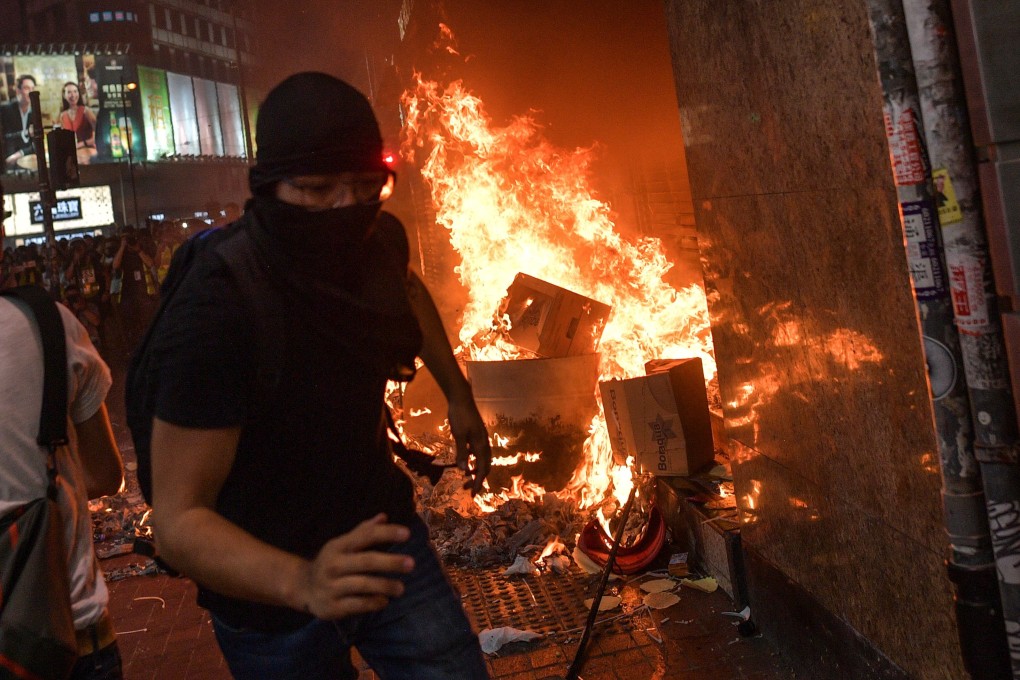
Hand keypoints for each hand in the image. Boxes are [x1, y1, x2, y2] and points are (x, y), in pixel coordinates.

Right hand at [297, 514, 413, 619]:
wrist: (303, 587)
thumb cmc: (332, 562)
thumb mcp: (343, 544)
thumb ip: (363, 532)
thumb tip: (384, 516)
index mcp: (338, 546)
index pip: (365, 536)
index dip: (386, 533)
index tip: (407, 534)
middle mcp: (334, 564)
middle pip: (367, 561)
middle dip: (390, 562)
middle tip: (411, 563)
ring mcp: (332, 586)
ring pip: (363, 585)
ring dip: (385, 586)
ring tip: (401, 588)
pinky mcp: (332, 607)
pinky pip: (357, 605)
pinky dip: (373, 602)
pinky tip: (384, 600)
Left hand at [448, 396, 491, 495]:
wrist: (461, 398)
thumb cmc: (459, 416)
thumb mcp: (458, 435)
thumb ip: (461, 452)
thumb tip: (463, 470)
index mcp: (480, 445)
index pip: (482, 469)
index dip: (478, 482)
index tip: (473, 494)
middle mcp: (483, 443)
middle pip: (485, 466)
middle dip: (478, 479)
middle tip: (468, 489)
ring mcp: (481, 439)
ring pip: (482, 460)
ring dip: (476, 470)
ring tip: (466, 478)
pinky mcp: (476, 435)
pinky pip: (478, 453)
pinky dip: (474, 461)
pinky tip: (466, 462)